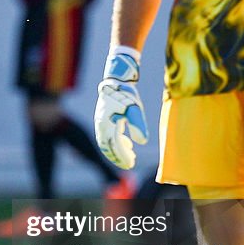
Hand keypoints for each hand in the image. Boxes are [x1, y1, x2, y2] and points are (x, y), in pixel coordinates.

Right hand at [94, 50, 147, 168]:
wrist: (116, 79)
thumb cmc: (126, 94)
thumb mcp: (135, 109)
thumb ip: (138, 126)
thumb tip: (142, 142)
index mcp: (106, 124)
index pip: (114, 145)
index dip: (123, 156)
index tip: (132, 164)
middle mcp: (101, 125)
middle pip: (108, 147)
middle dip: (118, 157)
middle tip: (130, 165)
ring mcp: (101, 121)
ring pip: (107, 142)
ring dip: (118, 150)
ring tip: (131, 156)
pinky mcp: (104, 118)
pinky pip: (108, 134)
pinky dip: (117, 141)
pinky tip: (129, 143)